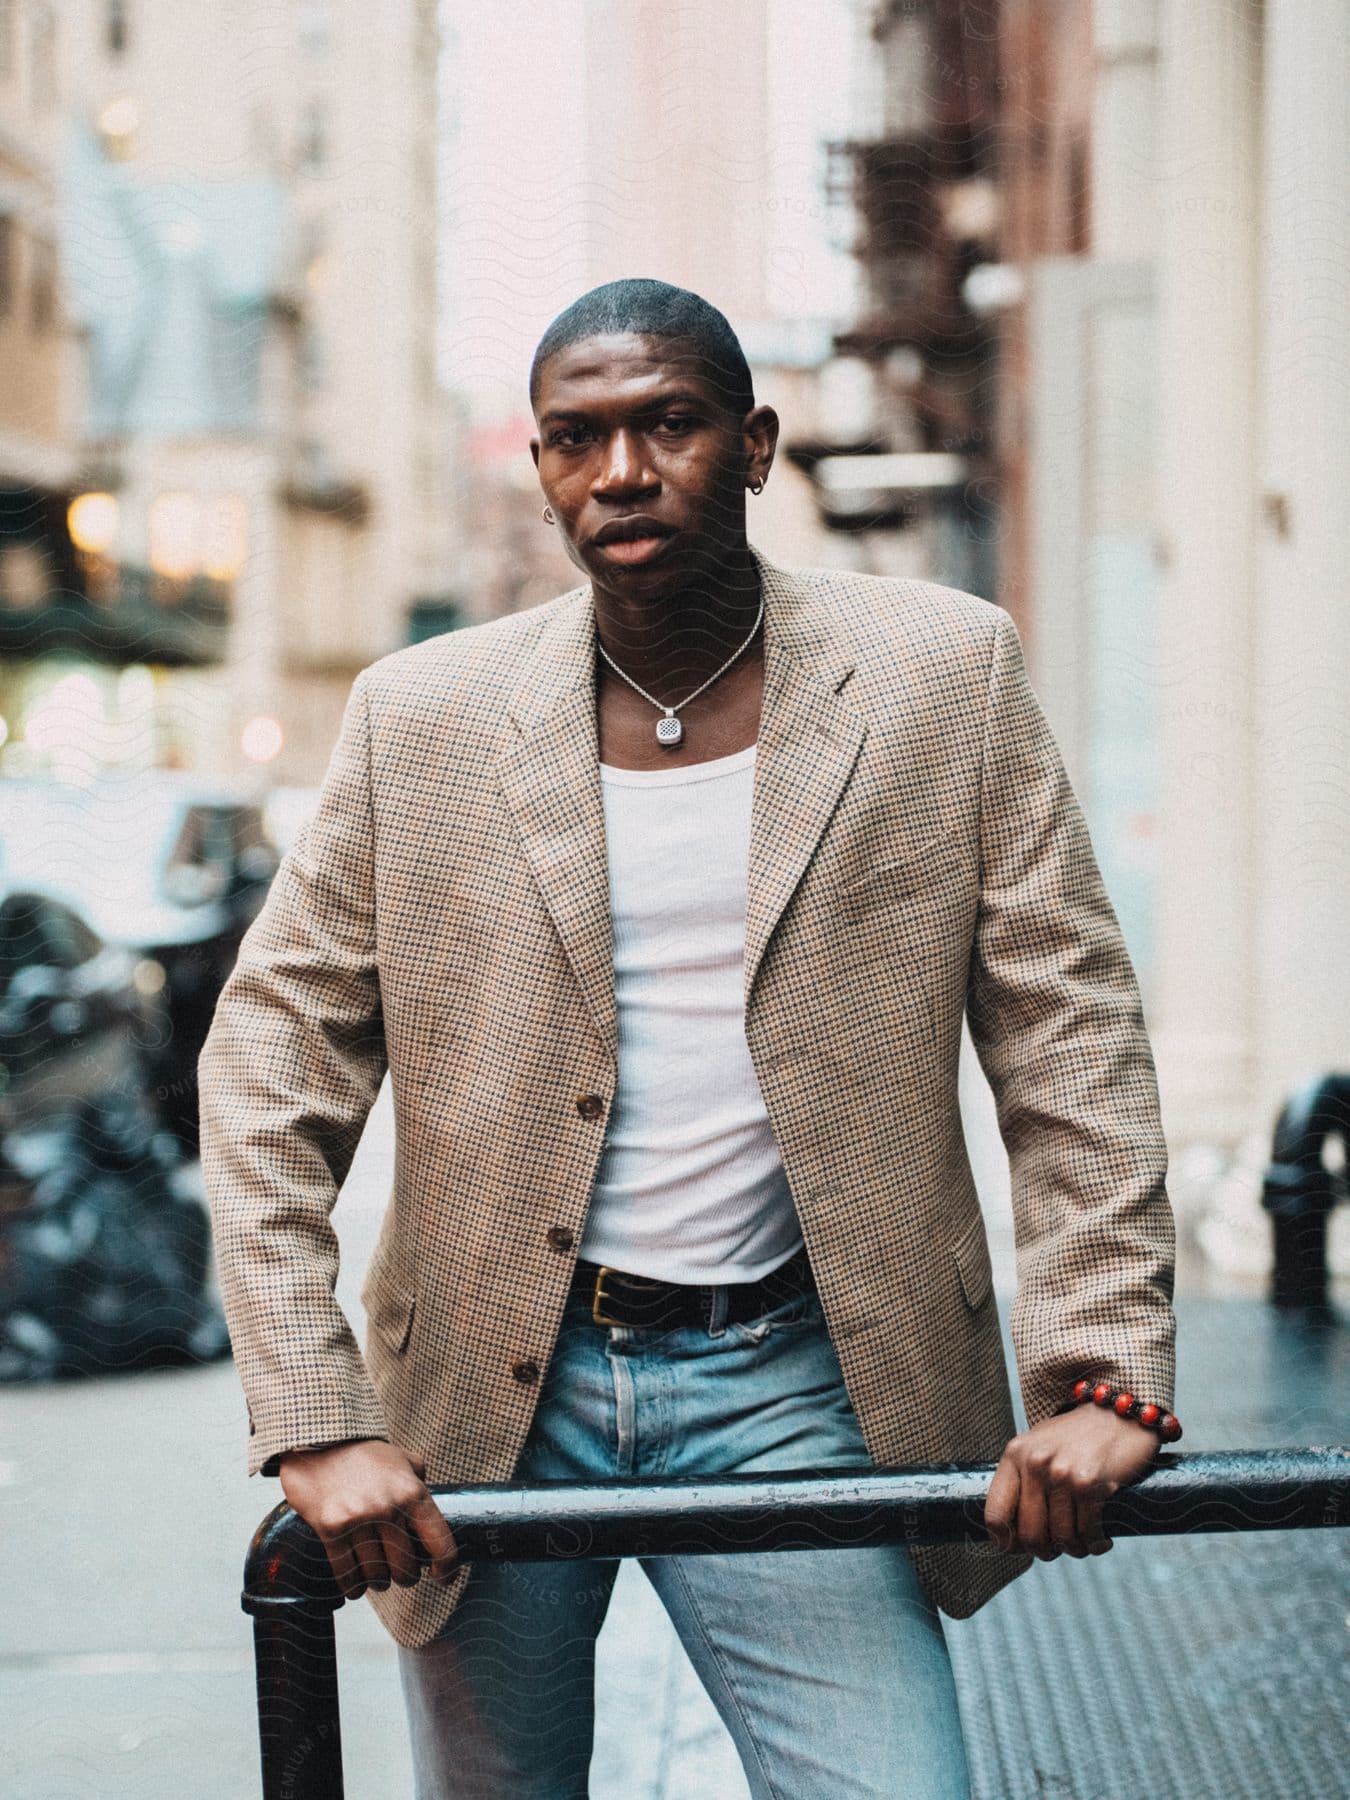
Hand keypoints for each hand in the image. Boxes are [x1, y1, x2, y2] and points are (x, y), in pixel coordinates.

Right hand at [278, 1438, 459, 1599]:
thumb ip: (419, 1481)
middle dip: (405, 1576)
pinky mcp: (331, 1530)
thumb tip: (429, 1510)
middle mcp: (389, 1508)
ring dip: (379, 1582)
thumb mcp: (400, 1459)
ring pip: (377, 1577)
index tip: (443, 1577)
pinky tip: (356, 1585)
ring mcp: (358, 1520)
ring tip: (377, 1576)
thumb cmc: (363, 1453)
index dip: (446, 1568)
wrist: (319, 1440)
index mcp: (413, 1492)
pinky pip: (347, 1575)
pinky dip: (354, 1587)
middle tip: (401, 1572)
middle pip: (406, 1569)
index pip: (440, 1543)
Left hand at [983, 1405, 1158, 1559]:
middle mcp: (1035, 1463)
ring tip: (1081, 1543)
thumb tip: (1010, 1534)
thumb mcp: (1038, 1447)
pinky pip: (1088, 1532)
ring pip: (1062, 1537)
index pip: (995, 1513)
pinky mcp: (1090, 1484)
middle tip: (1056, 1549)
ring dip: (1074, 1549)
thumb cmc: (1076, 1437)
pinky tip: (1100, 1541)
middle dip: (1044, 1551)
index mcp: (1015, 1455)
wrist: (1117, 1413)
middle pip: (1030, 1534)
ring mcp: (1062, 1474)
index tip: (1017, 1549)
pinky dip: (1095, 1544)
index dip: (1004, 1541)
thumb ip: (1023, 1480)